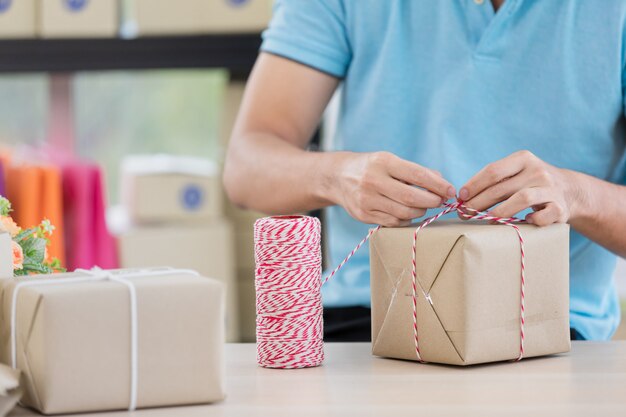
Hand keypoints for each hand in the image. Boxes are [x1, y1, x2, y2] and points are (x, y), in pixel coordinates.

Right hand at [331, 151, 455, 225]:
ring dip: (420, 211)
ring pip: (404, 212)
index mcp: (383, 162)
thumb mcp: (390, 161)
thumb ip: (416, 171)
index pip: (417, 175)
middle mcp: (373, 181)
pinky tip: (407, 211)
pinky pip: (393, 222)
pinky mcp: (363, 215)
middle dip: (432, 201)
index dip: (438, 185)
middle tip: (440, 201)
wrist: (337, 177)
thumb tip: (442, 184)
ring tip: (423, 205)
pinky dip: (406, 218)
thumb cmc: (371, 167)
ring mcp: (366, 200)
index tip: (450, 191)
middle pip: (412, 198)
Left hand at [459, 150, 581, 225]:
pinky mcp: (560, 208)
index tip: (461, 197)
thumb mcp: (516, 173)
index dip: (474, 185)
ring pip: (521, 199)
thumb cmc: (530, 183)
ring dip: (499, 212)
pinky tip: (522, 221)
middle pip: (502, 188)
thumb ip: (494, 180)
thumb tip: (463, 196)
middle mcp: (537, 171)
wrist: (570, 190)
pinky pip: (543, 216)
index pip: (493, 171)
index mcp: (523, 158)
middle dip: (479, 203)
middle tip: (465, 214)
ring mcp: (551, 189)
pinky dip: (531, 220)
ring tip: (486, 220)